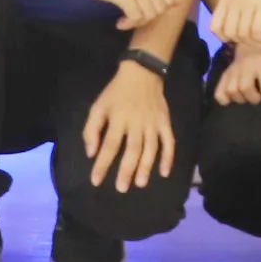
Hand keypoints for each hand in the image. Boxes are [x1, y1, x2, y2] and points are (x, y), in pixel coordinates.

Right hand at [65, 0, 176, 30]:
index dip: (158, 12)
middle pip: (160, 9)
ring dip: (137, 24)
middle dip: (148, 19)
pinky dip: (128, 24)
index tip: (143, 14)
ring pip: (149, 14)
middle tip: (133, 20)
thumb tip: (177, 3)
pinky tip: (119, 23)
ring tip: (125, 22)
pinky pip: (135, 17)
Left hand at [81, 60, 176, 193]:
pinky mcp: (165, 122)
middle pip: (132, 150)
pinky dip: (168, 157)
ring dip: (146, 167)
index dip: (102, 164)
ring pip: (151, 148)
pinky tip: (165, 172)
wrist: (142, 73)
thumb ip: (92, 129)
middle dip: (126, 170)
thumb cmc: (116, 92)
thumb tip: (91, 153)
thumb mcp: (99, 106)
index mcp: (118, 119)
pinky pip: (169, 142)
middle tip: (121, 188)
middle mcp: (137, 123)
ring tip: (140, 183)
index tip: (96, 181)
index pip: (109, 145)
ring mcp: (153, 123)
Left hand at [208, 0, 260, 48]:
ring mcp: (248, 4)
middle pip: (229, 34)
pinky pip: (257, 31)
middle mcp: (234, 2)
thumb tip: (229, 23)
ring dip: (253, 41)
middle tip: (251, 38)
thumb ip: (231, 2)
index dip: (223, 37)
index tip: (236, 36)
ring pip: (243, 35)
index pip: (214, 27)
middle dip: (240, 41)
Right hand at [212, 32, 260, 106]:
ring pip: (232, 91)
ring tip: (248, 96)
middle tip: (260, 95)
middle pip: (246, 89)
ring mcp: (233, 70)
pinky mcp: (225, 74)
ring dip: (241, 99)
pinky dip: (224, 98)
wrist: (253, 43)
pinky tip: (233, 99)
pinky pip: (219, 92)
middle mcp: (246, 66)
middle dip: (255, 98)